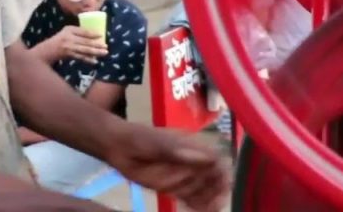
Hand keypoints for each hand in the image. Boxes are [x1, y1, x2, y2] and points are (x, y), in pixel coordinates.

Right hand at [45, 26, 107, 63]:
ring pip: (85, 50)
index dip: (92, 34)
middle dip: (97, 44)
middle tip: (106, 46)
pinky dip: (88, 59)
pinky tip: (95, 61)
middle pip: (86, 42)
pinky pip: (81, 58)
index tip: (101, 35)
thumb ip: (78, 31)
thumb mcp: (67, 30)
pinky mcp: (69, 55)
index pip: (83, 32)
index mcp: (69, 30)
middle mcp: (69, 39)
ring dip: (95, 52)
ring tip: (104, 53)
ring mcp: (69, 48)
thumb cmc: (59, 38)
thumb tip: (93, 33)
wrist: (48, 50)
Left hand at [104, 124, 229, 211]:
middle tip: (217, 202)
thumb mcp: (156, 142)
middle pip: (211, 177)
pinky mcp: (172, 187)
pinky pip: (188, 198)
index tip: (224, 184)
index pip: (215, 159)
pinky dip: (196, 205)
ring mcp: (182, 175)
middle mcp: (190, 162)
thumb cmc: (138, 138)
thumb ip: (176, 151)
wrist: (118, 147)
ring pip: (202, 190)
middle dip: (217, 190)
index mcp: (191, 146)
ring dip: (209, 200)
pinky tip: (201, 211)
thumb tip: (203, 157)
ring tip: (211, 209)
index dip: (221, 171)